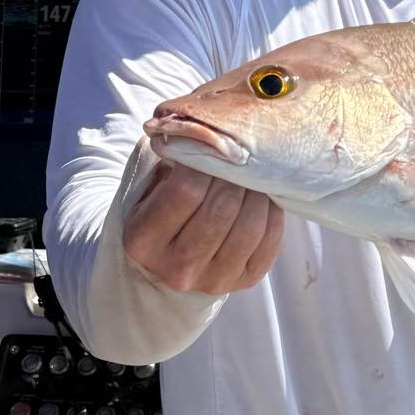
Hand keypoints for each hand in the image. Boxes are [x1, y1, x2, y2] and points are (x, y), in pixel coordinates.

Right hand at [124, 159, 283, 295]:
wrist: (169, 263)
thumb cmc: (159, 211)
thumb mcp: (148, 187)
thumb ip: (169, 162)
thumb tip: (206, 133)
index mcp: (142, 240)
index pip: (184, 191)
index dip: (204, 162)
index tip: (210, 148)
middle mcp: (177, 268)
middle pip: (221, 209)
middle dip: (235, 176)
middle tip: (237, 158)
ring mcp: (213, 280)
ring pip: (249, 227)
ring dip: (257, 192)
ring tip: (253, 175)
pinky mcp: (243, 282)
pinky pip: (269, 243)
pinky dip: (272, 213)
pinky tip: (264, 197)